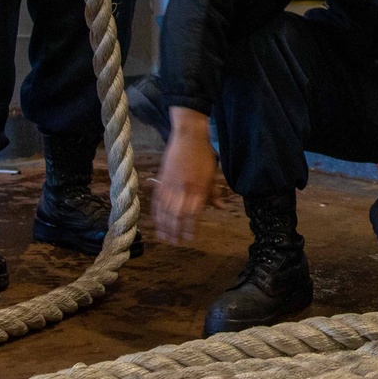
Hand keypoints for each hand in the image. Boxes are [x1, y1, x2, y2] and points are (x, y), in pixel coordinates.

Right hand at [152, 108, 217, 242]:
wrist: (189, 136)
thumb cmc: (204, 155)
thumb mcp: (213, 174)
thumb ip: (214, 193)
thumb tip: (221, 208)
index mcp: (198, 188)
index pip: (193, 213)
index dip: (190, 227)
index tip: (190, 238)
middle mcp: (184, 188)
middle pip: (177, 215)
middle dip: (175, 231)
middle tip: (175, 242)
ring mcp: (171, 184)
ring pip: (165, 209)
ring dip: (164, 225)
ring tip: (164, 237)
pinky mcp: (162, 179)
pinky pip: (157, 199)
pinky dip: (156, 212)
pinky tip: (156, 221)